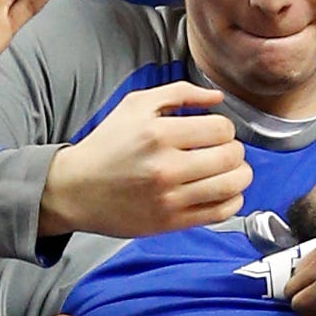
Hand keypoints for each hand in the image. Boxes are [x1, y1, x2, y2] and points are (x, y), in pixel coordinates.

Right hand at [40, 82, 249, 238]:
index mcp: (158, 134)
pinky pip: (220, 213)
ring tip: (230, 170)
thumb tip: (217, 98)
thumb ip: (179, 93)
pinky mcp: (171, 222)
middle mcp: (165, 167)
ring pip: (231, 186)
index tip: (215, 132)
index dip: (225, 128)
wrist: (76, 189)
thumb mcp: (136, 105)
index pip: (221, 129)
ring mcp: (169, 198)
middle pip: (231, 157)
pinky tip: (222, 191)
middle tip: (224, 150)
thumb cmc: (106, 146)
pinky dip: (232, 200)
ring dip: (240, 175)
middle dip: (235, 150)